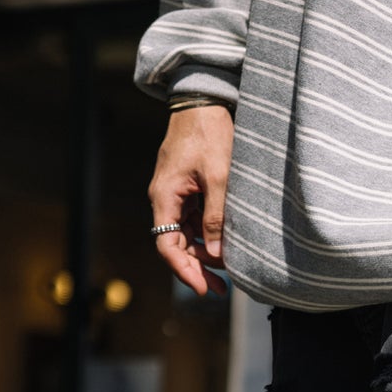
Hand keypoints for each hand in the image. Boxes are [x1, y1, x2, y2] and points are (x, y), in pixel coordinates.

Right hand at [148, 104, 234, 296]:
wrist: (203, 102)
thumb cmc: (210, 134)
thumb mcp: (219, 176)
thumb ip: (216, 216)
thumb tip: (216, 253)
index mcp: (165, 196)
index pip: (166, 245)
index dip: (183, 270)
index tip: (202, 288)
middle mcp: (164, 199)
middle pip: (175, 245)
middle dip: (196, 269)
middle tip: (220, 290)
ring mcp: (174, 195)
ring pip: (185, 235)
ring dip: (203, 255)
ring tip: (227, 273)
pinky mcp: (186, 190)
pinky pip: (192, 221)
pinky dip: (206, 236)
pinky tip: (223, 247)